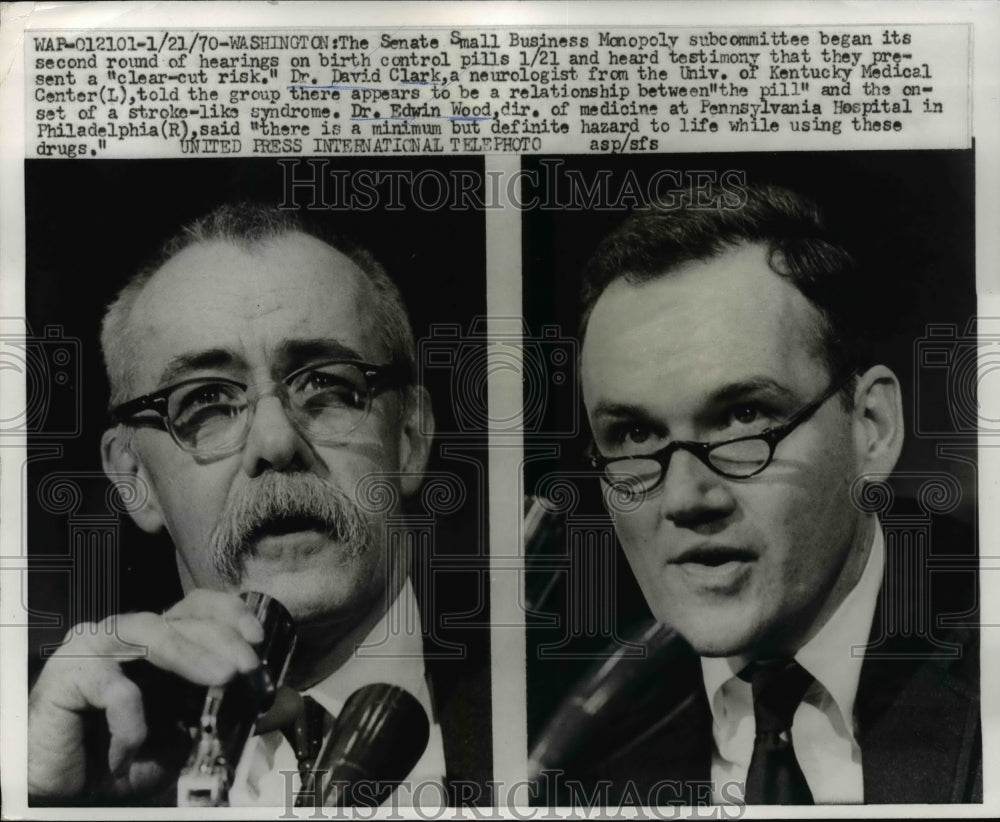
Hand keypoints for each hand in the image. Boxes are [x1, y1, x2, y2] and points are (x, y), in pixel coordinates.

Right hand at [28, 589, 264, 800]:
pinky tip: (131, 751)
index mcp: (157, 638)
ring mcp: (96, 646)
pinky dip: (132, 723)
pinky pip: (115, 689)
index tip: (258, 638)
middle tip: (248, 667)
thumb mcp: (188, 737)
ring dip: (193, 655)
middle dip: (224, 639)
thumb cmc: (123, 755)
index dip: (231, 613)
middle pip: (183, 618)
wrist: (63, 788)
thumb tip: (286, 705)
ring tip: (224, 678)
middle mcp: (127, 631)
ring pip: (153, 634)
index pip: (198, 605)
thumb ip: (231, 714)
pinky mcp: (68, 673)